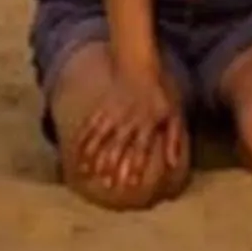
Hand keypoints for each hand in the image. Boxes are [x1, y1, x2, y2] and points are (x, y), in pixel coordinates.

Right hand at [76, 63, 184, 192]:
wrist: (137, 65)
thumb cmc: (158, 93)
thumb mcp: (173, 115)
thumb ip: (174, 140)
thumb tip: (174, 164)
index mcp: (146, 124)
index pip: (140, 149)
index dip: (135, 166)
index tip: (129, 184)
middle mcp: (127, 121)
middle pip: (118, 146)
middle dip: (111, 166)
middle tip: (106, 185)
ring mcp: (112, 114)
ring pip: (100, 137)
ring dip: (92, 154)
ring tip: (84, 171)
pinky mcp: (102, 108)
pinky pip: (90, 124)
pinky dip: (83, 137)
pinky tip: (77, 150)